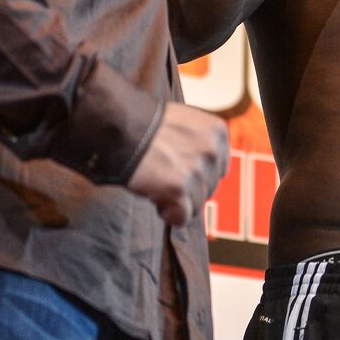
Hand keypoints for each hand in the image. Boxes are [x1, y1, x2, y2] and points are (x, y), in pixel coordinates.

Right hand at [127, 103, 229, 226]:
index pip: (219, 168)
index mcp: (217, 132)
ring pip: (196, 205)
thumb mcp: (184, 122)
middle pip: (209, 188)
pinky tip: (156, 199)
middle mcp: (212, 151)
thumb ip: (198, 142)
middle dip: (188, 189)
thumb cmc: (144, 124)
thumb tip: (202, 167)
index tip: (182, 173)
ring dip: (177, 201)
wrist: (120, 127)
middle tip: (164, 179)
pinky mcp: (179, 189)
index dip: (199, 175)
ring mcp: (197, 171)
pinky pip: (182, 217)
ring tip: (157, 185)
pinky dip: (169, 214)